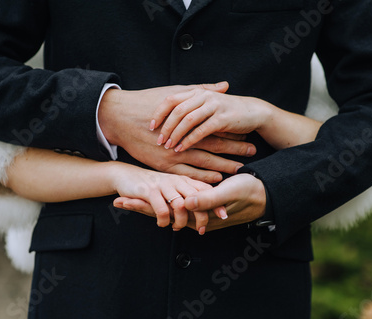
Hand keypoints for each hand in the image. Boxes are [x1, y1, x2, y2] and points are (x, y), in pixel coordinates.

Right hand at [98, 84, 256, 182]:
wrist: (119, 118)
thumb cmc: (147, 102)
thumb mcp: (174, 93)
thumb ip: (201, 91)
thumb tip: (224, 86)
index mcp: (188, 121)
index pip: (217, 129)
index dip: (234, 133)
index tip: (250, 136)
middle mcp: (184, 139)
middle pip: (215, 146)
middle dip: (235, 151)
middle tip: (252, 153)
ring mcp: (174, 154)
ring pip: (205, 163)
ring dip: (223, 166)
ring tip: (240, 169)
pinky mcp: (163, 165)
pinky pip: (187, 174)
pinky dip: (203, 177)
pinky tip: (215, 179)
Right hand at [111, 163, 226, 234]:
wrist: (126, 176)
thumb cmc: (152, 186)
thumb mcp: (172, 188)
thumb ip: (187, 195)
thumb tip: (205, 207)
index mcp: (183, 180)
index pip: (204, 189)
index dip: (215, 202)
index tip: (223, 215)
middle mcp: (175, 181)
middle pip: (196, 198)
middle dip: (201, 216)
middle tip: (201, 229)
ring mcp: (162, 185)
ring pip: (180, 205)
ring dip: (180, 221)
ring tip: (177, 228)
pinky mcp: (148, 191)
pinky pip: (161, 209)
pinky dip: (164, 220)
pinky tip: (163, 224)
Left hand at [114, 173, 265, 231]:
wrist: (266, 193)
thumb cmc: (250, 193)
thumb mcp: (230, 193)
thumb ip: (207, 200)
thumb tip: (184, 205)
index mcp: (198, 213)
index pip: (164, 213)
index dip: (142, 207)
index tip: (122, 201)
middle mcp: (195, 213)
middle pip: (161, 212)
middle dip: (139, 206)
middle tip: (117, 202)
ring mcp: (197, 207)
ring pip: (167, 206)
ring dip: (148, 202)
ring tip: (129, 199)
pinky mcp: (201, 200)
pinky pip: (176, 200)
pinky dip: (163, 197)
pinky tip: (155, 192)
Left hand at [150, 82, 271, 151]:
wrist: (253, 112)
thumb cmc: (226, 111)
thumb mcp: (206, 106)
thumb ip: (190, 107)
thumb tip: (168, 117)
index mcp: (197, 92)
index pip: (171, 99)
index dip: (159, 112)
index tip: (150, 125)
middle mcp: (203, 96)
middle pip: (177, 110)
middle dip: (165, 126)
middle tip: (157, 139)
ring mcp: (213, 106)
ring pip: (187, 119)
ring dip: (175, 134)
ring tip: (167, 146)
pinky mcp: (222, 118)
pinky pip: (201, 130)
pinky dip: (189, 140)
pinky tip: (181, 149)